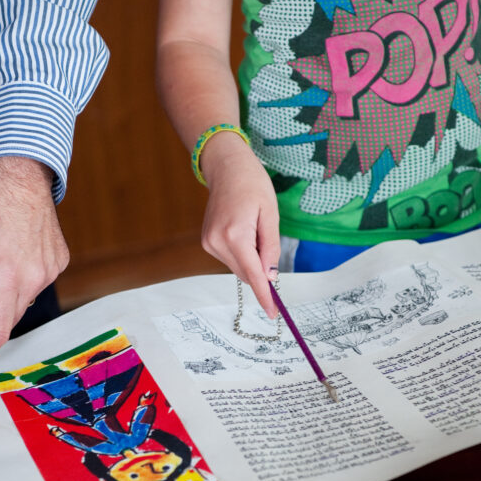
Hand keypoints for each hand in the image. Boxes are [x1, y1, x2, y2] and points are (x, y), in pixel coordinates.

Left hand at [0, 156, 69, 372]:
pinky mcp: (59, 261)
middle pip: (4, 316)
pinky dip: (18, 278)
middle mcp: (34, 277)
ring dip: (0, 292)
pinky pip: (35, 284)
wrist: (22, 172)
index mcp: (5, 274)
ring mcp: (50, 270)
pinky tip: (12, 250)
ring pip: (20, 301)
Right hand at [200, 136, 280, 316]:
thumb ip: (270, 248)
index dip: (265, 295)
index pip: (253, 275)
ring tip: (253, 227)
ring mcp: (208, 243)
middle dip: (261, 267)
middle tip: (266, 237)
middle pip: (246, 273)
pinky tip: (243, 230)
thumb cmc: (253, 185)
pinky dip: (242, 253)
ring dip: (251, 259)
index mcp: (235, 235)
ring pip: (238, 267)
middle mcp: (217, 242)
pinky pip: (230, 258)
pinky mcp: (206, 242)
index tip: (274, 313)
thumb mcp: (271, 215)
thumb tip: (270, 277)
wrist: (226, 168)